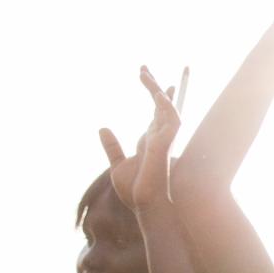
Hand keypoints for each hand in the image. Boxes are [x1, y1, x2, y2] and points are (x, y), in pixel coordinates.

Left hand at [99, 67, 181, 211]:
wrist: (144, 205)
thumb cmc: (135, 191)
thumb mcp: (117, 165)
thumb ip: (112, 147)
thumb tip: (102, 128)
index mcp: (150, 141)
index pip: (155, 112)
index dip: (154, 94)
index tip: (147, 76)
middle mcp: (160, 137)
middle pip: (161, 105)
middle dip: (154, 85)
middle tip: (141, 67)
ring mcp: (165, 140)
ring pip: (166, 108)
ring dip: (155, 89)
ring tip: (142, 73)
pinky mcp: (166, 144)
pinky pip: (171, 119)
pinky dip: (165, 105)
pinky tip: (155, 93)